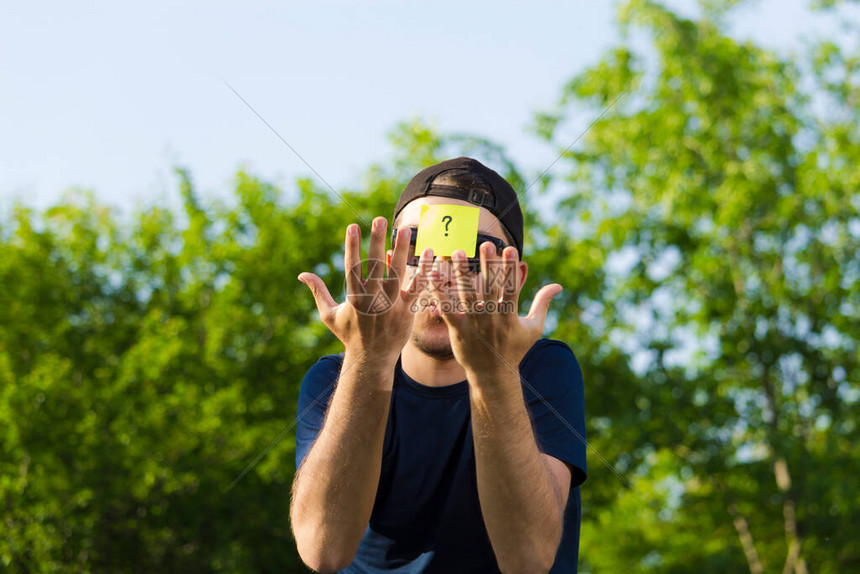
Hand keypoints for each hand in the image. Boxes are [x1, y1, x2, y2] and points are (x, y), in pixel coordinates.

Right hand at [298, 217, 430, 365]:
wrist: (372, 359)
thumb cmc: (349, 334)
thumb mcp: (329, 315)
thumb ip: (319, 291)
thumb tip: (301, 274)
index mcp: (354, 298)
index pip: (352, 267)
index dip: (352, 246)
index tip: (352, 226)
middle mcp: (373, 300)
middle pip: (376, 266)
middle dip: (377, 241)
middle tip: (380, 219)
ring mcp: (392, 306)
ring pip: (399, 273)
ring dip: (402, 250)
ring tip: (405, 230)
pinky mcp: (407, 311)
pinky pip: (418, 288)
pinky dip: (424, 272)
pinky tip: (430, 253)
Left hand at [429, 242, 561, 375]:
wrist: (494, 376)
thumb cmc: (515, 349)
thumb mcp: (533, 328)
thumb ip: (543, 303)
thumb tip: (558, 285)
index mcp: (510, 317)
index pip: (512, 288)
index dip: (511, 269)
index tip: (510, 249)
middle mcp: (492, 319)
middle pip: (490, 288)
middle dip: (488, 266)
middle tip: (485, 244)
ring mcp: (474, 325)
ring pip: (467, 295)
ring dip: (462, 274)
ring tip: (458, 252)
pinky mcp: (458, 330)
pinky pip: (447, 309)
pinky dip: (440, 293)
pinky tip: (433, 275)